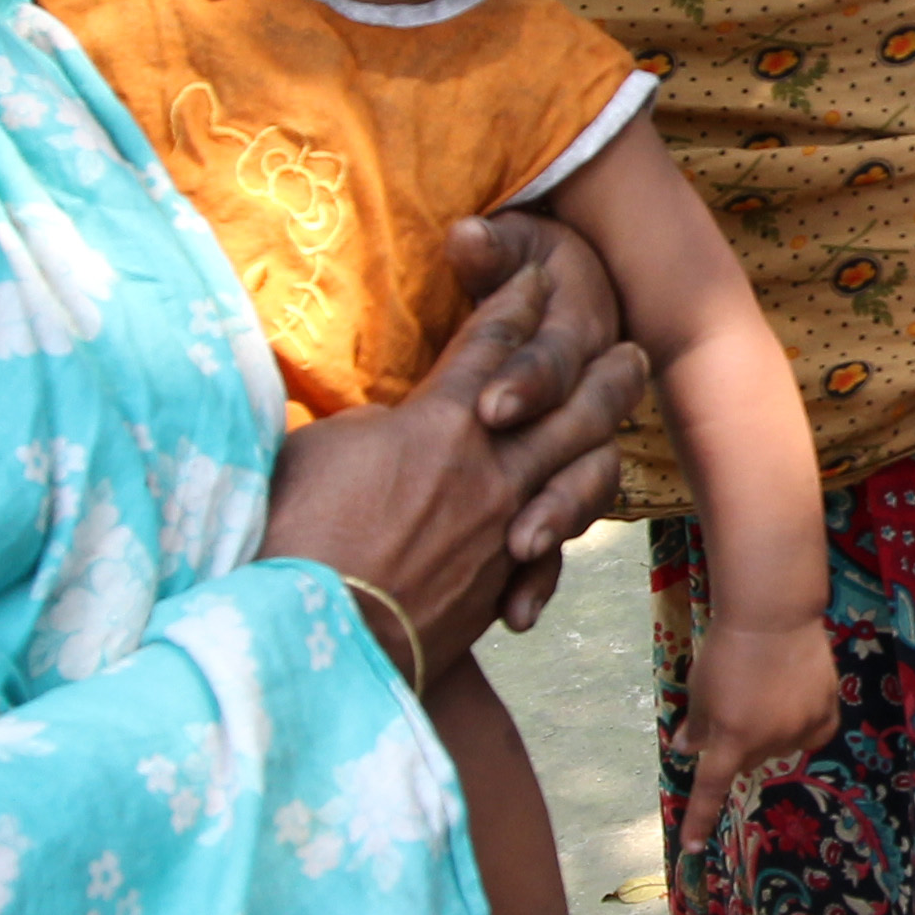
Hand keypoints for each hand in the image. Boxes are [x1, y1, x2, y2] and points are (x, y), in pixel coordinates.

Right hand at [264, 252, 651, 677]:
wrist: (309, 636)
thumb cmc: (291, 532)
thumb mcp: (320, 448)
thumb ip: (374, 427)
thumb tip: (399, 425)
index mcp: (441, 422)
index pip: (493, 343)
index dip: (518, 302)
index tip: (539, 277)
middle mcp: (490, 471)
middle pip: (568, 402)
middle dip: (597, 365)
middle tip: (623, 346)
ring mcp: (505, 531)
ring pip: (582, 470)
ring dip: (607, 433)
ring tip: (622, 421)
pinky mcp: (500, 586)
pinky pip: (556, 549)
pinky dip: (565, 527)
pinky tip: (571, 517)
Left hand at [672, 616, 836, 852]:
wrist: (773, 613)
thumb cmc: (726, 648)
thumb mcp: (699, 688)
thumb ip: (696, 725)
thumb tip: (686, 750)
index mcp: (731, 739)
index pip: (711, 789)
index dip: (699, 819)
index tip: (692, 848)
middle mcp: (769, 741)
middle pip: (748, 761)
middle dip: (736, 745)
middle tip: (734, 709)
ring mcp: (802, 727)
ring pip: (781, 748)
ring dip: (770, 733)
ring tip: (767, 692)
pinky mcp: (828, 710)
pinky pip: (813, 733)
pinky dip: (802, 726)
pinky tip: (796, 704)